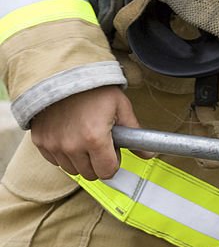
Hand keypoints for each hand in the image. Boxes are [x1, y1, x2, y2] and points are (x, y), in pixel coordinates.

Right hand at [31, 86, 145, 180]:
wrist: (61, 72)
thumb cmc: (93, 88)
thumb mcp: (120, 106)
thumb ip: (135, 132)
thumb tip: (148, 153)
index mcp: (94, 139)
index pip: (108, 172)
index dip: (113, 162)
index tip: (112, 150)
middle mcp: (72, 145)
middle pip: (91, 174)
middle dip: (97, 162)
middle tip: (98, 141)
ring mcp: (53, 144)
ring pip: (73, 170)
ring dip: (80, 159)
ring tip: (82, 136)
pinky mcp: (40, 141)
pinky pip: (55, 160)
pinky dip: (63, 153)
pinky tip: (68, 135)